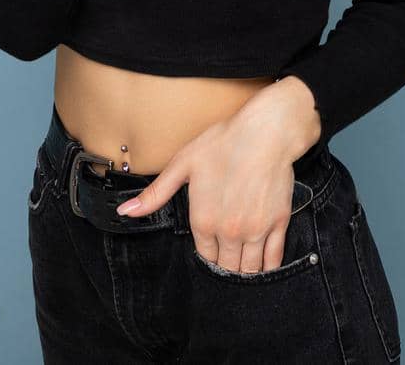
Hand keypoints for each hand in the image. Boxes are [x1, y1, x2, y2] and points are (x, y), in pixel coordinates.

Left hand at [114, 112, 299, 273]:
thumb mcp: (183, 164)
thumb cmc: (225, 143)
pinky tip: (264, 268)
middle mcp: (229, 231)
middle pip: (226, 266)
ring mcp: (256, 229)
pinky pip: (273, 258)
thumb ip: (155, 194)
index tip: (211, 251)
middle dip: (225, 267)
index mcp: (203, 220)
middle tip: (226, 262)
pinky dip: (268, 268)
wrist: (266, 132)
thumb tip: (126, 211)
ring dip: (244, 272)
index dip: (207, 255)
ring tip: (242, 268)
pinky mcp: (278, 223)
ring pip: (249, 268)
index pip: (204, 256)